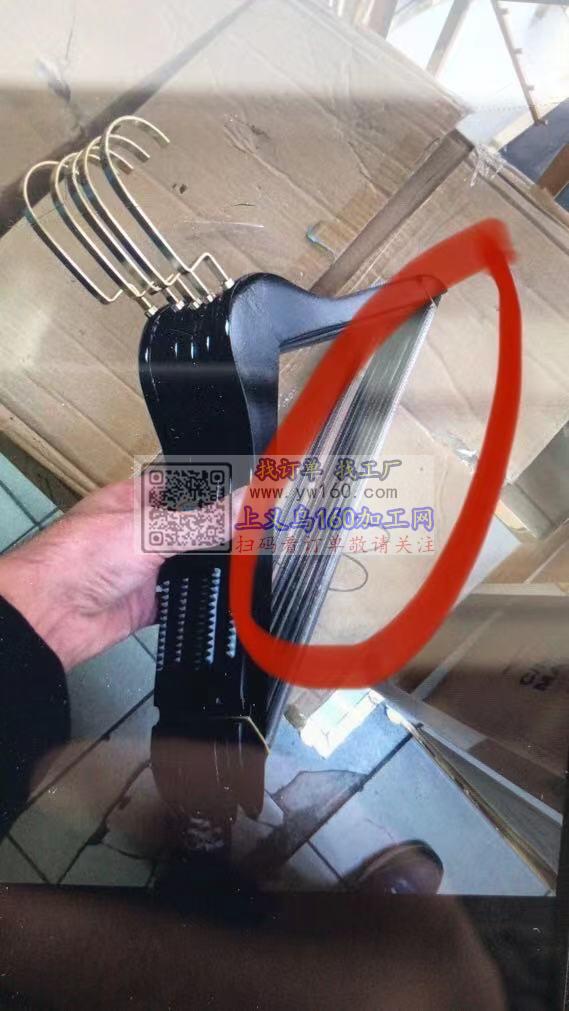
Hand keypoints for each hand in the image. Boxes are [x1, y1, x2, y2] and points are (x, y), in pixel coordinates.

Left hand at [0, 478, 239, 671]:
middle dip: (216, 534)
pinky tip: (219, 599)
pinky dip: (198, 602)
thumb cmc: (77, 558)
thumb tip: (249, 501)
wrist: (49, 615)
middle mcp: (138, 534)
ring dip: (208, 570)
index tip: (246, 494)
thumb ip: (205, 520)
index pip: (181, 486)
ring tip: (246, 566)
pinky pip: (180, 601)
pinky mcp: (146, 604)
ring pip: (187, 567)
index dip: (211, 489)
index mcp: (135, 501)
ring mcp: (141, 570)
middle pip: (189, 529)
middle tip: (255, 533)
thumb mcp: (152, 530)